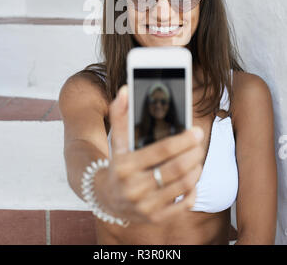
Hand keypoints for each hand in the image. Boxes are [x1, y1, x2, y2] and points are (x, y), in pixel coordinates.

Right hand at [94, 84, 203, 224]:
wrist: (108, 198)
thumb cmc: (118, 164)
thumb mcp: (117, 141)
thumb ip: (120, 115)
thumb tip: (125, 90)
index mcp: (125, 166)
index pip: (161, 151)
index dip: (182, 140)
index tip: (196, 131)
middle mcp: (134, 189)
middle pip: (176, 168)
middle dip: (193, 153)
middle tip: (200, 142)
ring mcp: (146, 206)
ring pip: (182, 185)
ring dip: (196, 169)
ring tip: (198, 157)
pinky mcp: (156, 218)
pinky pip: (183, 204)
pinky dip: (193, 190)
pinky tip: (192, 178)